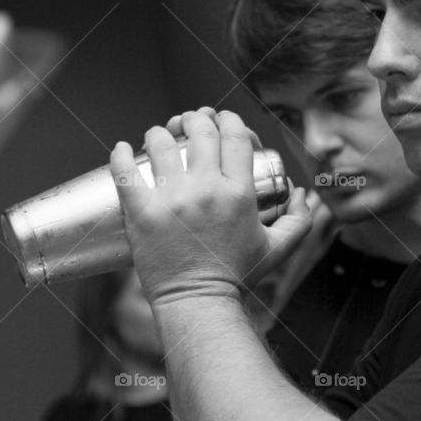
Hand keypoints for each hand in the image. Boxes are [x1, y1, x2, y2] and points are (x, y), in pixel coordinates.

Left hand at [110, 107, 310, 307]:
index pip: (234, 135)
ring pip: (161, 143)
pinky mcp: (141, 213)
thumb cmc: (236, 276)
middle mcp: (205, 190)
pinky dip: (120, 155)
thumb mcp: (279, 249)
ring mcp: (170, 200)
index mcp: (238, 193)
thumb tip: (299, 191)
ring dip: (160, 132)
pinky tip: (121, 148)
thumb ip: (300, 219)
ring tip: (159, 137)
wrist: (198, 302)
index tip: (221, 121)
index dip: (229, 119)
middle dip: (195, 118)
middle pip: (200, 131)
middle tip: (189, 123)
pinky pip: (124, 173)